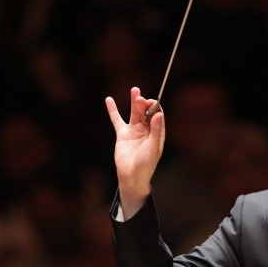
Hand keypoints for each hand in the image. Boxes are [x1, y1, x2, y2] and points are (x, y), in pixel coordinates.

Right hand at [106, 86, 164, 216]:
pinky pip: (117, 120)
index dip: (155, 108)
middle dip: (144, 103)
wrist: (131, 176)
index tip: (152, 103)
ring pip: (134, 113)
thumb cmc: (146, 164)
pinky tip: (109, 100)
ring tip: (135, 90)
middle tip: (140, 97)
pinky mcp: (122, 134)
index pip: (157, 115)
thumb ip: (155, 131)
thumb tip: (158, 114)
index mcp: (157, 133)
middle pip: (146, 112)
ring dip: (134, 102)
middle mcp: (146, 130)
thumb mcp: (153, 147)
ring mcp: (134, 131)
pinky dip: (113, 110)